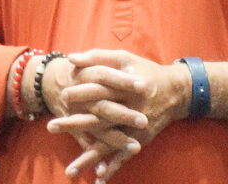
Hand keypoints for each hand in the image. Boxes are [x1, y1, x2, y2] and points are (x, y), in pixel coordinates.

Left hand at [46, 50, 188, 180]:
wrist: (176, 91)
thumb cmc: (145, 71)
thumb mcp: (124, 58)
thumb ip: (97, 57)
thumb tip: (70, 58)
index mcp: (125, 87)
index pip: (100, 91)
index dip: (82, 93)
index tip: (62, 96)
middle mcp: (130, 109)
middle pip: (99, 118)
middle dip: (75, 124)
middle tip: (51, 126)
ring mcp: (135, 127)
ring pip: (109, 143)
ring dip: (90, 157)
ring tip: (70, 171)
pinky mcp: (141, 139)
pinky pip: (125, 155)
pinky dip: (113, 166)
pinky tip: (100, 178)